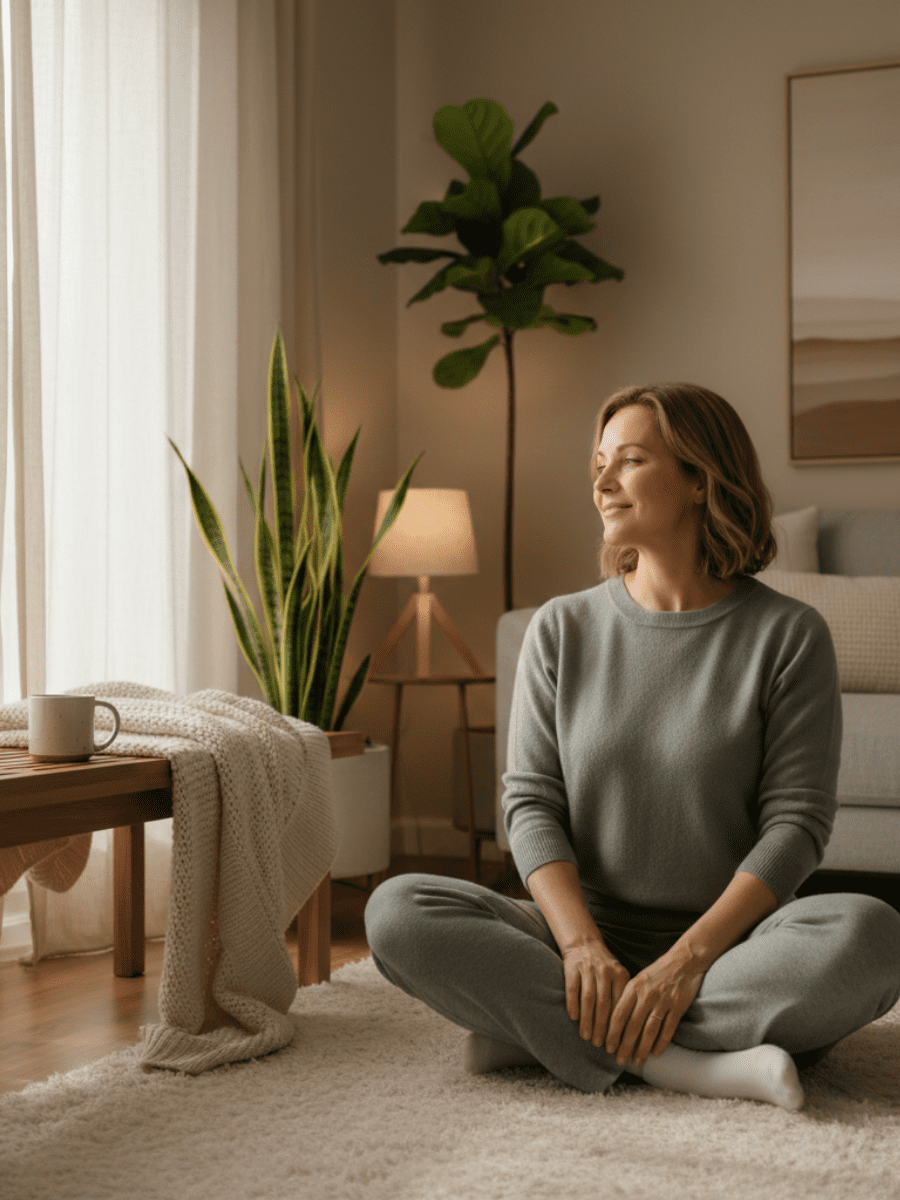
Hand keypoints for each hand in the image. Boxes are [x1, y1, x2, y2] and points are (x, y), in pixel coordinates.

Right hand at [561, 940, 630, 1048]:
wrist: (584, 943)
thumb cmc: (604, 968)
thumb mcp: (618, 977)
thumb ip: (623, 997)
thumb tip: (629, 1031)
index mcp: (620, 975)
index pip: (620, 1005)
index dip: (618, 1026)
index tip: (616, 1043)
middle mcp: (605, 971)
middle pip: (604, 1004)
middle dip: (602, 1027)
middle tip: (599, 1045)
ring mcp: (588, 968)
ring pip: (588, 999)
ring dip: (587, 1020)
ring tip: (586, 1037)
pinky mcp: (572, 967)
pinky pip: (573, 989)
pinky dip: (573, 1005)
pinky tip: (574, 1018)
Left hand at [604, 946, 705, 1069]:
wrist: (684, 960)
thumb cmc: (658, 972)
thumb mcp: (638, 979)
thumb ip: (628, 997)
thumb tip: (615, 1021)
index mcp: (633, 987)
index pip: (618, 1014)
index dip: (611, 1033)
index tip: (607, 1047)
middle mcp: (646, 995)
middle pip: (632, 1026)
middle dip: (624, 1046)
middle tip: (619, 1061)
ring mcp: (663, 1001)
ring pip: (649, 1031)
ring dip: (642, 1049)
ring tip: (637, 1062)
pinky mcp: (678, 1006)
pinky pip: (668, 1029)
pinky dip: (661, 1043)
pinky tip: (656, 1054)